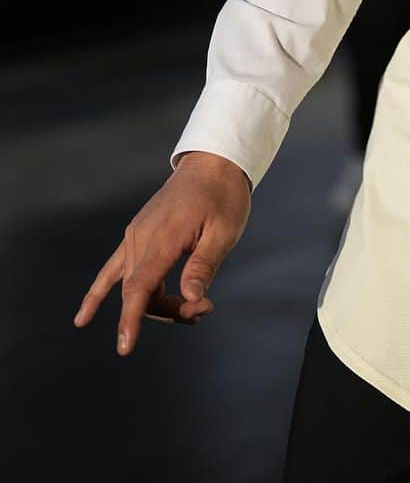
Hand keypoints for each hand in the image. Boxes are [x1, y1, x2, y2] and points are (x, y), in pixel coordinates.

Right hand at [72, 151, 251, 355]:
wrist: (211, 164)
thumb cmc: (223, 197)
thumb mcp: (224, 231)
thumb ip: (203, 265)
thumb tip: (191, 297)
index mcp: (162, 238)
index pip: (140, 288)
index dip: (131, 319)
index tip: (125, 347)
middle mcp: (141, 238)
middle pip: (141, 293)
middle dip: (170, 311)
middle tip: (206, 307)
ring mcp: (135, 236)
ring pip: (133, 286)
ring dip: (157, 305)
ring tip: (194, 308)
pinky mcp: (136, 234)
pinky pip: (113, 269)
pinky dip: (99, 293)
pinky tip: (83, 317)